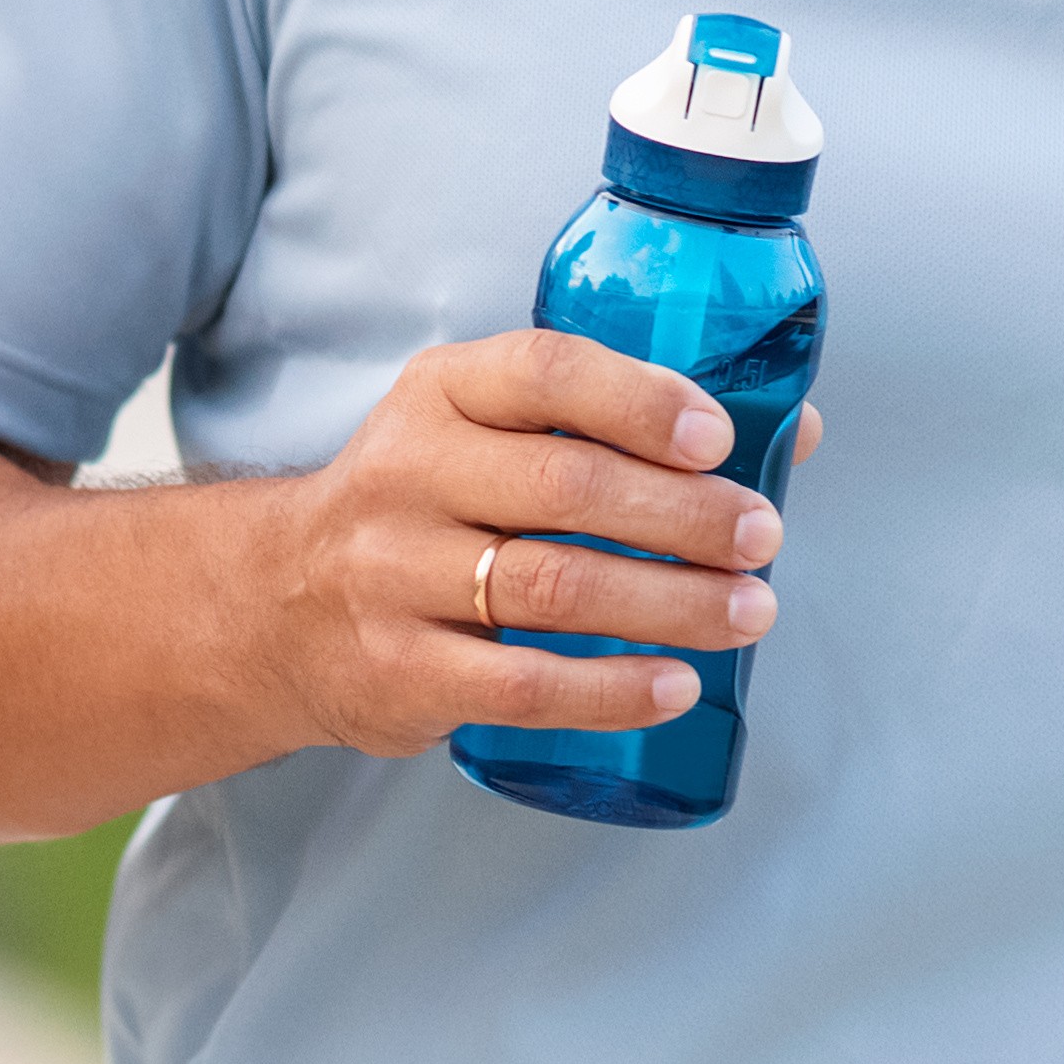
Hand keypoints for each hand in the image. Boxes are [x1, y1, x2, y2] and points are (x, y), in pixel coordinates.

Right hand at [224, 331, 789, 761]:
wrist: (275, 604)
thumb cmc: (425, 506)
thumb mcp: (486, 432)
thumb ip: (619, 423)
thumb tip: (787, 434)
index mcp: (439, 395)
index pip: (542, 373)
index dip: (639, 400)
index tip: (717, 437)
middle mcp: (407, 476)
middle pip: (565, 488)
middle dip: (682, 516)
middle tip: (762, 537)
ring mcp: (394, 578)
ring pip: (552, 589)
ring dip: (670, 603)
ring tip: (749, 611)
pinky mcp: (400, 671)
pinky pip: (522, 686)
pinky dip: (612, 689)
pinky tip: (676, 685)